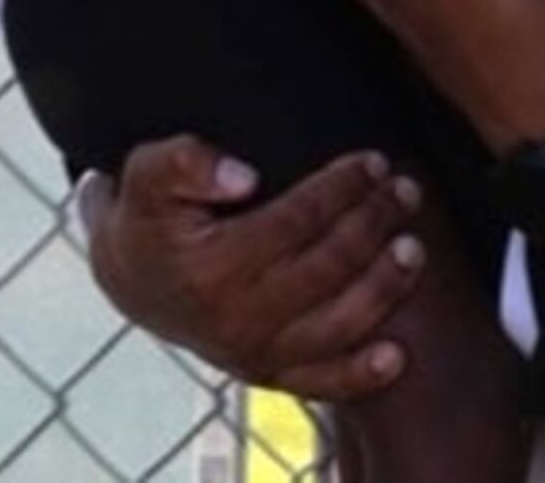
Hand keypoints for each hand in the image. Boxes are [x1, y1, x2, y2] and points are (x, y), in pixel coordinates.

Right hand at [75, 136, 423, 400]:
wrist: (131, 281)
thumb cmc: (148, 218)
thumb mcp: (145, 175)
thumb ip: (183, 161)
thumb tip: (242, 175)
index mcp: (210, 268)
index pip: (297, 221)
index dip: (341, 188)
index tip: (371, 161)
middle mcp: (235, 320)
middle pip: (328, 267)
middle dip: (374, 223)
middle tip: (404, 190)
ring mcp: (252, 354)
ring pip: (338, 325)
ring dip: (385, 286)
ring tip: (413, 246)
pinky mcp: (266, 375)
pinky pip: (321, 384)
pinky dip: (362, 374)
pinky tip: (398, 354)